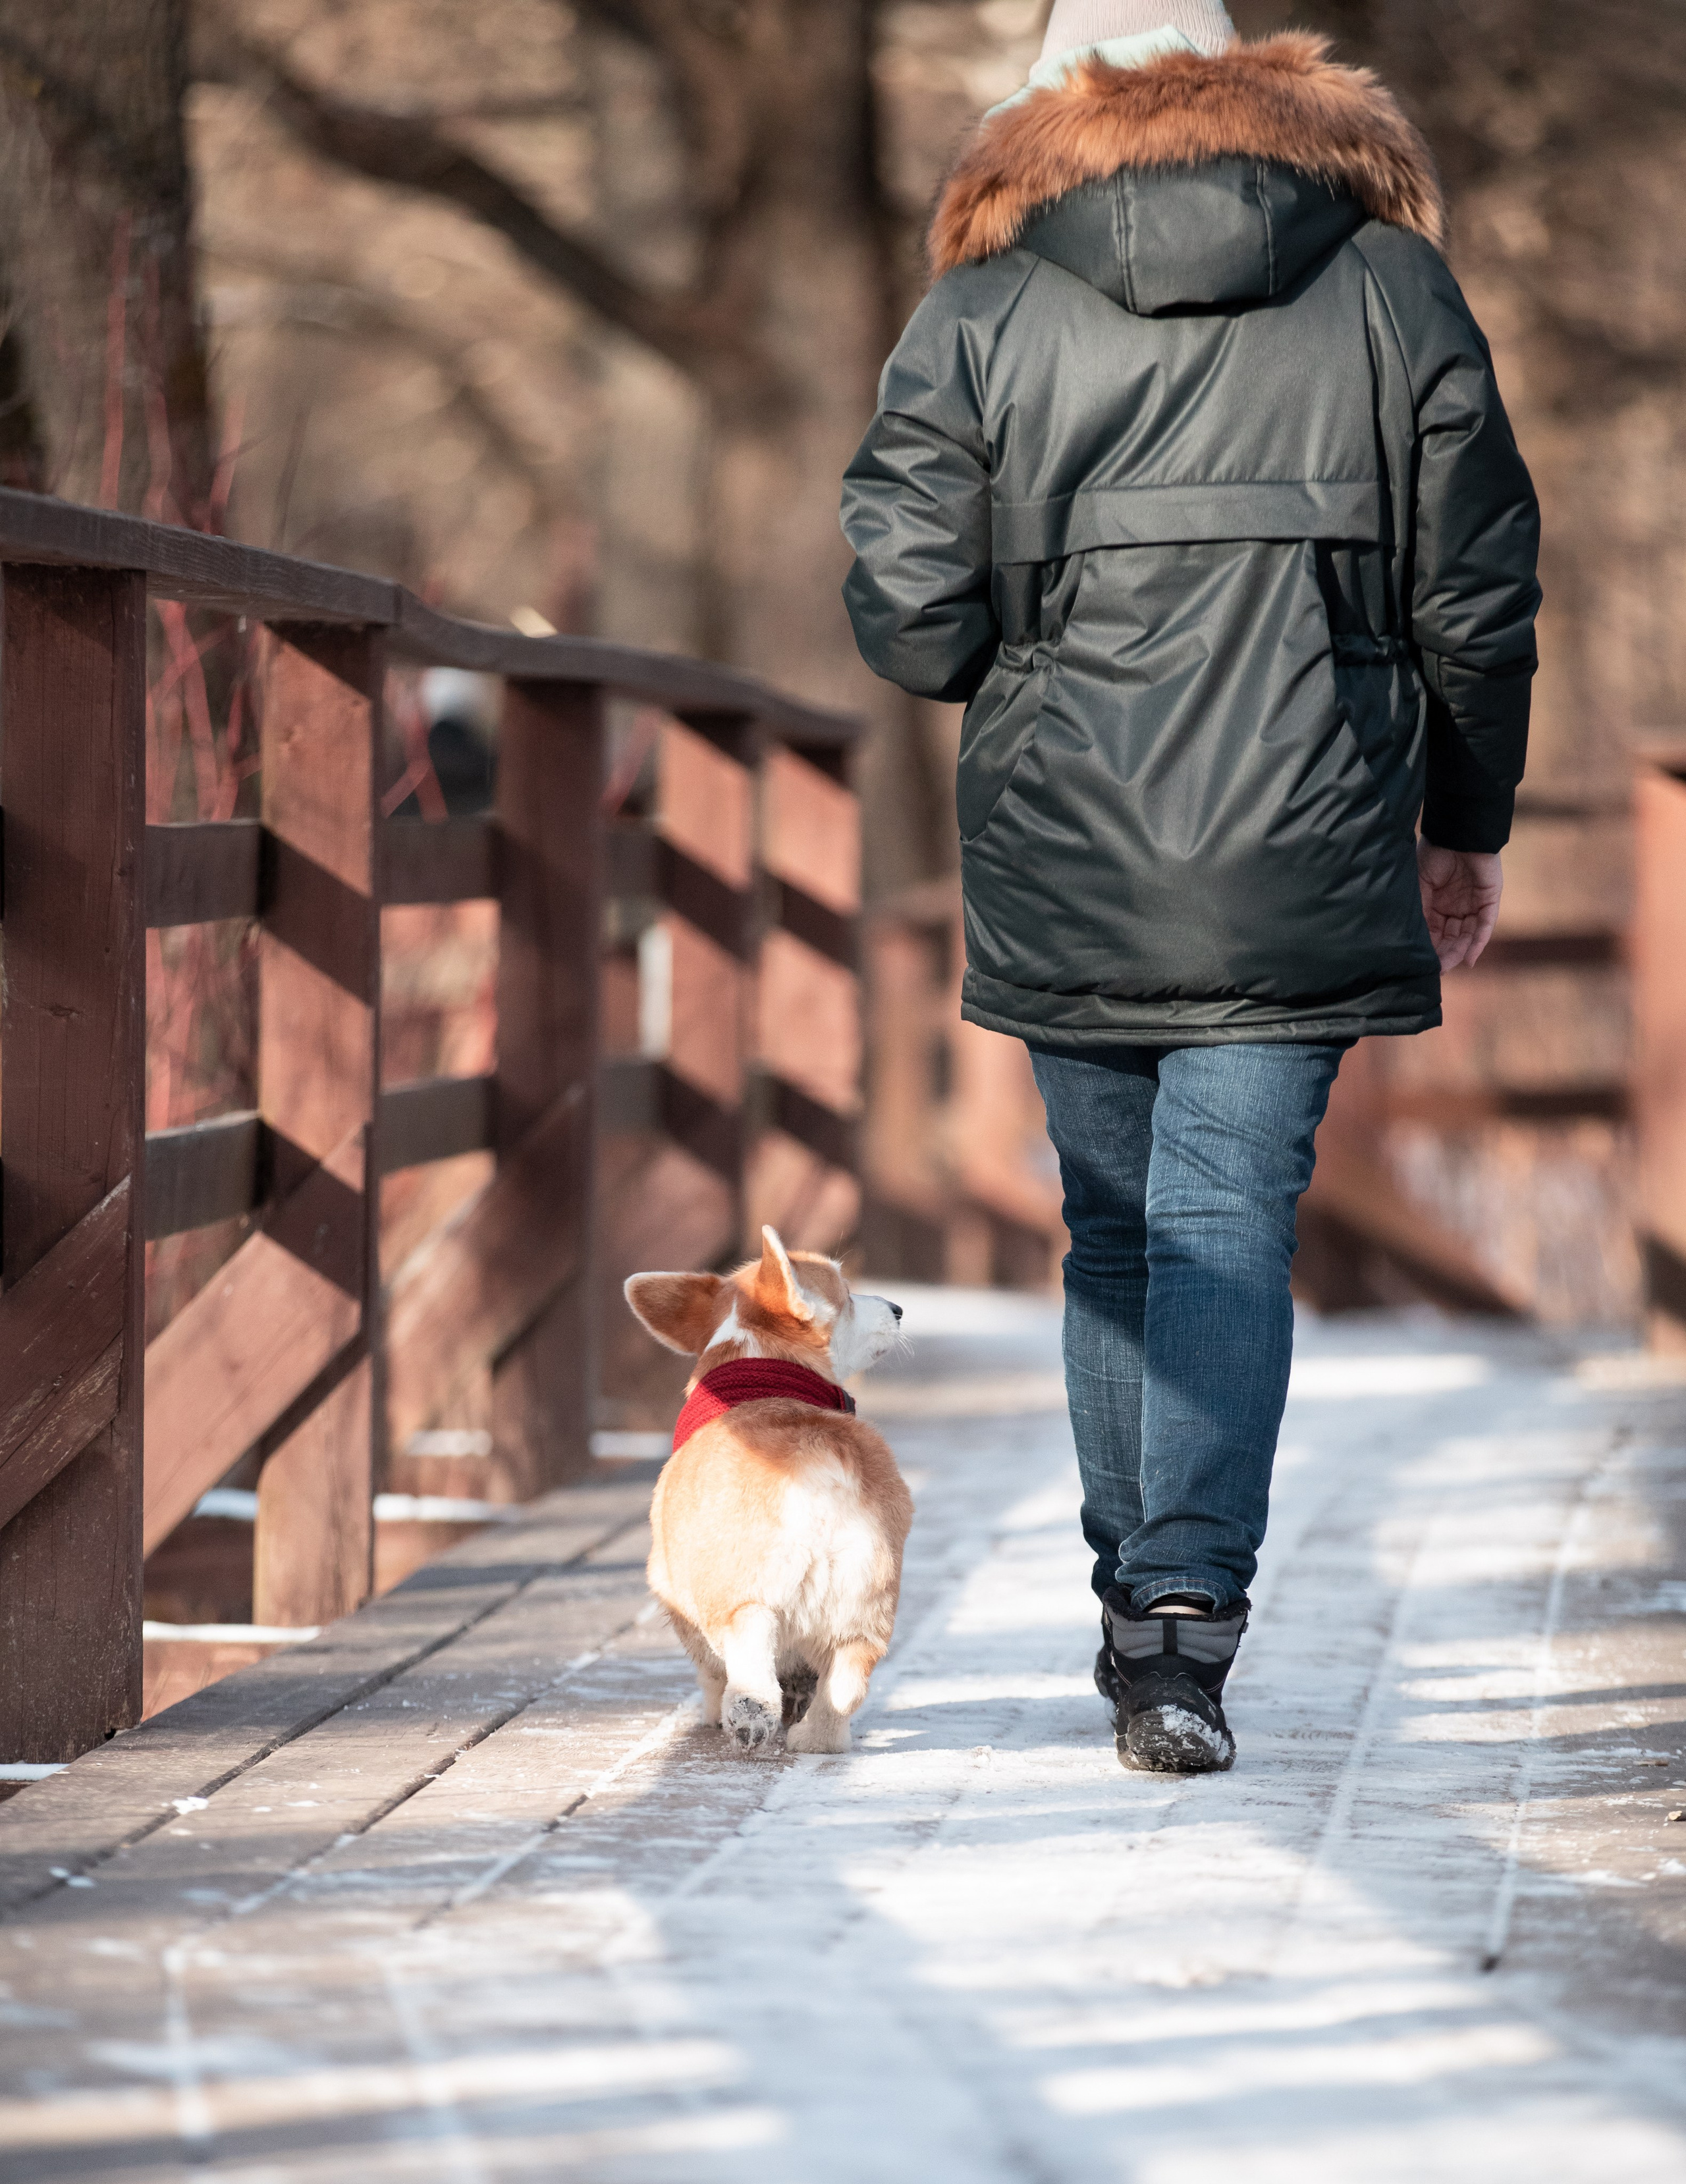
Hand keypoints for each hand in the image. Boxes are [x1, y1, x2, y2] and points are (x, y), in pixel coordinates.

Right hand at [1417, 839, 1502, 969]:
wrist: (1458, 831)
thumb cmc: (1433, 855)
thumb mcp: (1419, 887)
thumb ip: (1420, 914)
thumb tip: (1418, 944)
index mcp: (1436, 903)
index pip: (1433, 933)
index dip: (1429, 949)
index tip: (1421, 966)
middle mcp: (1455, 907)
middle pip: (1450, 938)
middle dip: (1444, 954)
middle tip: (1437, 969)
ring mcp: (1473, 904)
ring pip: (1467, 935)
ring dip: (1459, 950)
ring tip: (1449, 964)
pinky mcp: (1490, 899)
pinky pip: (1485, 925)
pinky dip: (1478, 942)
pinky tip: (1470, 957)